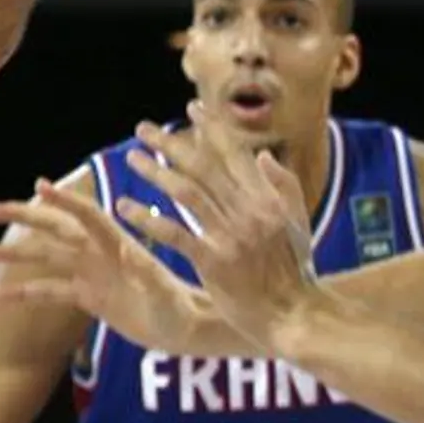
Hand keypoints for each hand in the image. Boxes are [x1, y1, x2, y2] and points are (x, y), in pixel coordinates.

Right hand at [0, 177, 212, 352]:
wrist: (183, 328)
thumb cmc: (181, 310)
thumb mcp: (166, 294)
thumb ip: (148, 276)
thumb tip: (131, 256)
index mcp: (119, 245)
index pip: (87, 216)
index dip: (65, 201)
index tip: (39, 186)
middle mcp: (100, 253)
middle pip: (56, 228)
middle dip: (25, 217)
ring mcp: (90, 273)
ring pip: (45, 257)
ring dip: (15, 254)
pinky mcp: (86, 296)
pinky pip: (49, 291)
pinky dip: (24, 294)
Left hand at [117, 102, 319, 348]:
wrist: (292, 314)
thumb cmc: (294, 269)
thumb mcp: (298, 223)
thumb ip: (284, 186)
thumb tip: (263, 155)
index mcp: (268, 198)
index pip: (234, 153)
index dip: (211, 128)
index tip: (191, 108)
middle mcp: (249, 211)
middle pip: (203, 167)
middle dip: (170, 143)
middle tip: (142, 128)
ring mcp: (231, 236)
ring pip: (185, 193)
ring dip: (155, 173)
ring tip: (131, 158)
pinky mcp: (214, 262)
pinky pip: (175, 234)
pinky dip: (148, 218)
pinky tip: (125, 207)